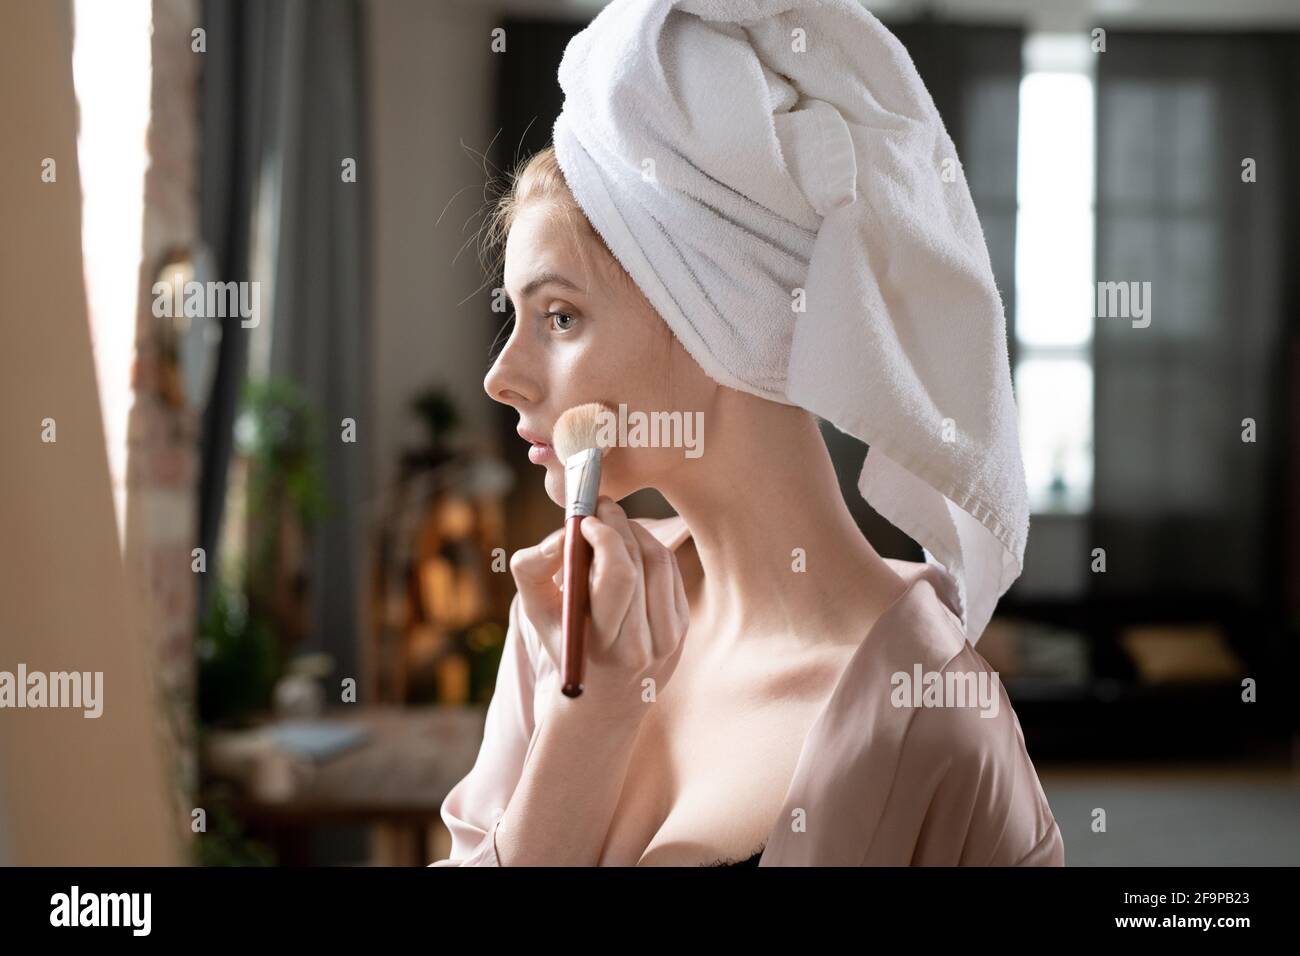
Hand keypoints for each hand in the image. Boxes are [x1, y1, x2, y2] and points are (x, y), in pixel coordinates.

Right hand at [509, 497, 689, 717]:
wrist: (603, 699)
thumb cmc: (563, 643)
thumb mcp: (534, 611)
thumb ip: (532, 567)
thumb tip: (564, 533)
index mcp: (601, 643)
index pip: (618, 575)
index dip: (605, 536)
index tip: (585, 518)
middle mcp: (640, 645)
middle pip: (640, 561)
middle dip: (618, 523)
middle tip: (600, 507)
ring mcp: (668, 638)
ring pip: (659, 560)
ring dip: (635, 531)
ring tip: (612, 526)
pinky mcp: (682, 627)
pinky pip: (670, 571)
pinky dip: (649, 550)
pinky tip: (629, 550)